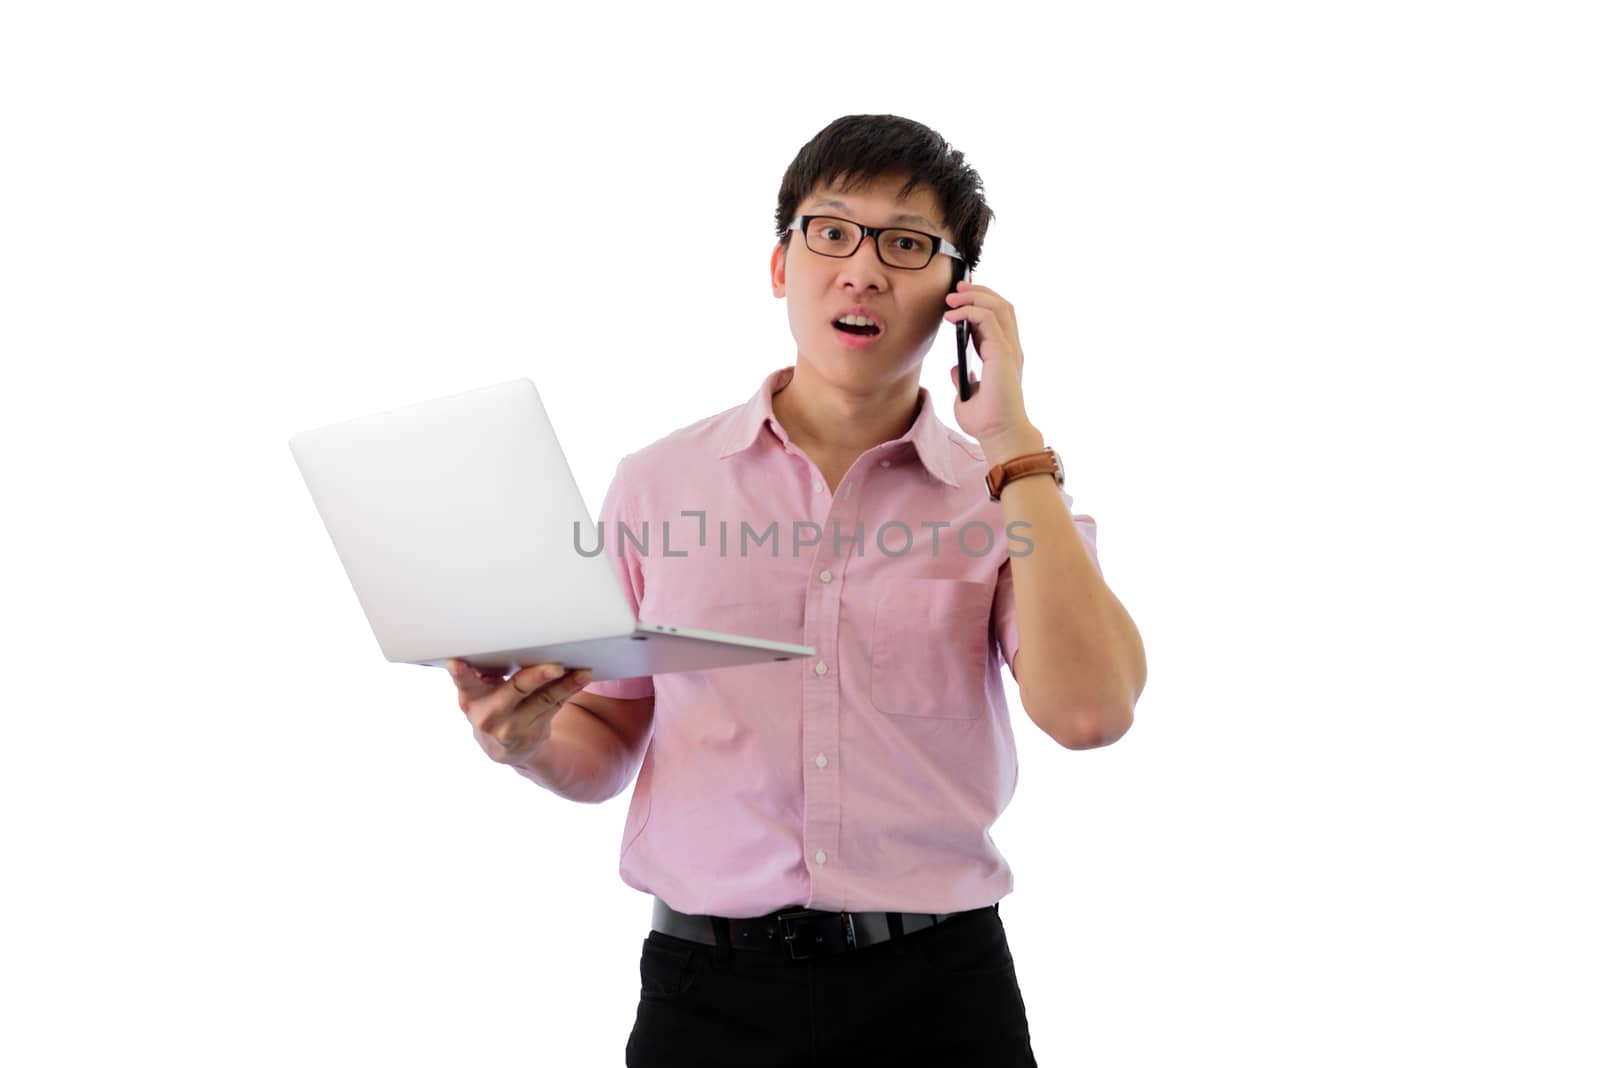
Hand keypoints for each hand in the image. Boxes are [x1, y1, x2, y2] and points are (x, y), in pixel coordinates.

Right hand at [446, 658, 592, 765]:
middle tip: (555, 667)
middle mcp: (489, 714)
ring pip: (543, 699)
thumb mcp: (480, 693)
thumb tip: (511, 643)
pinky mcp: (534, 732)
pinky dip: (569, 690)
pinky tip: (581, 679)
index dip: (461, 673)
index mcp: (471, 698)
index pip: (464, 683)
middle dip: (535, 677)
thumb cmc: (492, 705)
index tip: (456, 662)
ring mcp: (512, 727)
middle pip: (515, 690)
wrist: (503, 748)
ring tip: (582, 672)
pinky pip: (555, 706)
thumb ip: (488, 673)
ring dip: (565, 684)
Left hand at [943, 280, 1041, 460]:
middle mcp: (1010, 349)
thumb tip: (955, 368)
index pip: (997, 318)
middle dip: (978, 291)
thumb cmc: (987, 421)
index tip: (958, 297)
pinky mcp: (1003, 354)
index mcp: (1003, 356)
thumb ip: (963, 379)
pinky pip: (988, 320)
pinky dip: (970, 312)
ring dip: (974, 296)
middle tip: (955, 288)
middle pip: (1002, 305)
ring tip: (952, 297)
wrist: (998, 435)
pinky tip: (952, 315)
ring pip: (999, 306)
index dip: (980, 302)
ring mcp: (1009, 350)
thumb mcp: (967, 396)